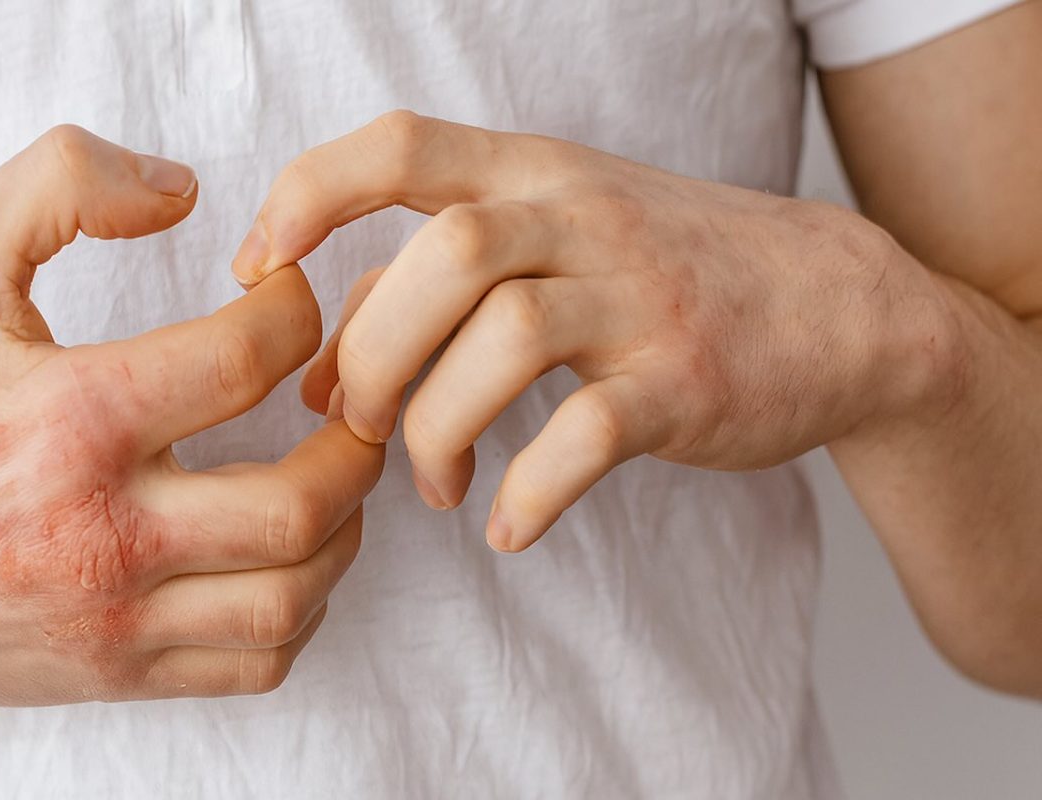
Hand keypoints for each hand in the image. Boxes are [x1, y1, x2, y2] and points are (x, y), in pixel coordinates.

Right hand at [0, 126, 383, 704]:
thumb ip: (59, 186)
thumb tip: (183, 190)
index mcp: (71, 418)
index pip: (247, 357)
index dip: (298, 309)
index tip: (288, 300)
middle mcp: (105, 530)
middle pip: (299, 501)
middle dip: (356, 442)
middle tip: (351, 402)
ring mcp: (118, 617)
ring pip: (293, 594)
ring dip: (344, 529)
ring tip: (334, 477)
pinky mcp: (123, 671)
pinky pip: (259, 661)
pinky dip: (303, 607)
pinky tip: (287, 554)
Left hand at [232, 111, 953, 551]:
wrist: (838, 307)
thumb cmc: (664, 272)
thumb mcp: (556, 238)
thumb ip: (436, 281)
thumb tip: (324, 363)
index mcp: (536, 174)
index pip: (399, 146)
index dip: (306, 197)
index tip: (259, 272)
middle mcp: (584, 220)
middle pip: (441, 257)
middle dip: (371, 352)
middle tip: (357, 423)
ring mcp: (640, 299)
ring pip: (504, 340)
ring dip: (437, 429)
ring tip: (435, 480)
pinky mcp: (686, 382)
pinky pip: (585, 435)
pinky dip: (528, 491)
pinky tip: (508, 522)